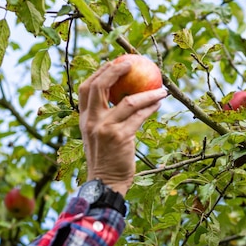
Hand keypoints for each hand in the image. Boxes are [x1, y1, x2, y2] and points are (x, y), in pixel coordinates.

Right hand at [78, 59, 166, 195]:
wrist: (105, 183)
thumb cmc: (105, 160)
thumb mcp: (97, 137)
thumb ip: (103, 119)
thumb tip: (119, 98)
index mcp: (84, 119)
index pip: (86, 88)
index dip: (99, 72)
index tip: (114, 63)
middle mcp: (92, 121)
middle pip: (100, 86)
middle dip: (116, 70)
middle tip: (132, 64)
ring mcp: (106, 129)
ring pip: (129, 101)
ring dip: (148, 93)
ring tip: (161, 90)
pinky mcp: (121, 138)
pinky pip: (139, 117)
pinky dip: (150, 108)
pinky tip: (158, 104)